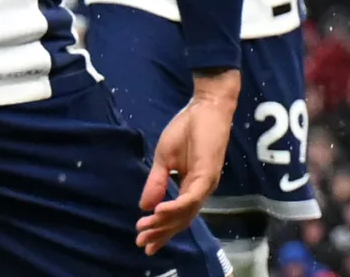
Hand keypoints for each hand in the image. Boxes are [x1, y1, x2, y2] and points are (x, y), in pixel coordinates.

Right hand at [138, 68, 239, 253]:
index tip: (142, 241)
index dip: (160, 230)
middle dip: (160, 233)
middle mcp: (201, 190)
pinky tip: (160, 211)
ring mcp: (206, 183)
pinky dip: (175, 206)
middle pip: (181, 220)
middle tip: (141, 242)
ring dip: (165, 222)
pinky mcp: (208, 173)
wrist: (205, 106)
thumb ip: (157, 182)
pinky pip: (191, 197)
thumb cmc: (187, 128)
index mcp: (191, 187)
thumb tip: (144, 206)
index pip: (177, 216)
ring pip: (186, 212)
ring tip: (145, 227)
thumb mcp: (164, 159)